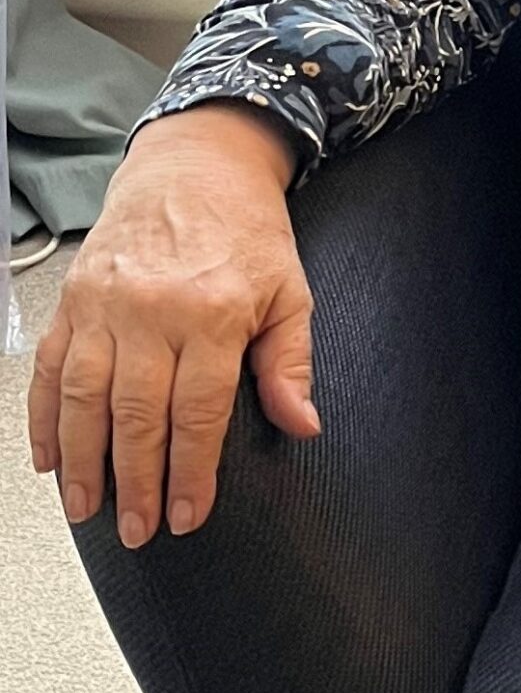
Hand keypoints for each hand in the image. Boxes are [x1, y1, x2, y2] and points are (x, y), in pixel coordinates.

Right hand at [25, 102, 318, 546]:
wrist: (197, 162)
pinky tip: (49, 458)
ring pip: (85, 399)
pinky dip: (45, 417)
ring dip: (82, 462)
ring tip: (86, 508)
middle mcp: (153, 311)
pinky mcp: (75, 298)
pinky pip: (52, 368)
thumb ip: (290, 362)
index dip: (190, 473)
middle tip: (136, 529)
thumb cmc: (247, 228)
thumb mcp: (290, 290)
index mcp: (214, 313)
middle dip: (135, 482)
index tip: (187, 515)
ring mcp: (106, 305)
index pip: (198, 413)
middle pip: (136, 416)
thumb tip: (302, 422)